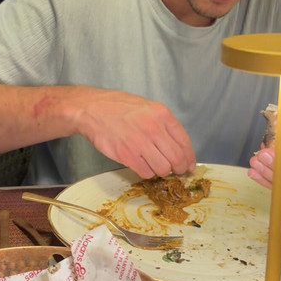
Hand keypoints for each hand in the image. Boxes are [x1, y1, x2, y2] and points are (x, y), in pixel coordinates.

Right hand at [74, 89, 195, 178]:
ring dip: (161, 171)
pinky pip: (146, 172)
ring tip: (155, 166)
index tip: (189, 165)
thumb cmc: (117, 107)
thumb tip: (177, 145)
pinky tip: (142, 165)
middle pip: (176, 158)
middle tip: (175, 171)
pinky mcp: (127, 155)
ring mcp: (140, 142)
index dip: (189, 157)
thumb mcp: (146, 107)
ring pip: (163, 168)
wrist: (91, 109)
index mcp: (161, 114)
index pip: (184, 141)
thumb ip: (162, 123)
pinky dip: (146, 172)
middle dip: (179, 168)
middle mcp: (153, 128)